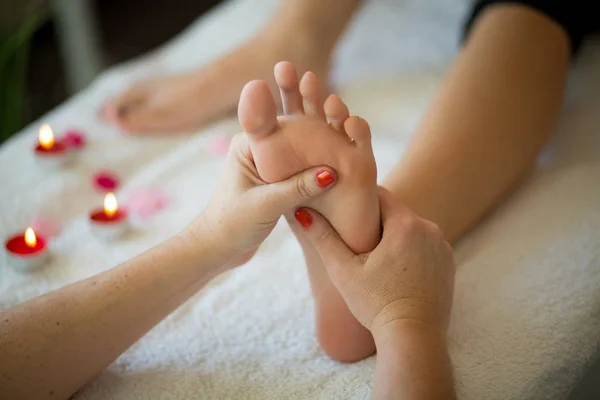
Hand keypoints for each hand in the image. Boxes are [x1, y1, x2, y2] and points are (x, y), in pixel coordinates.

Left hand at [183, 133, 336, 268]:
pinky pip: (297, 171)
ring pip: (298, 156)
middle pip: (295, 137)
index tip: (336, 138)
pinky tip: (331, 180)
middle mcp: (256, 148)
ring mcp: (265, 163)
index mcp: (247, 144)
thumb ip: (297, 188)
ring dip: (317, 161)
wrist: (217, 247)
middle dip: (318, 144)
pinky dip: (310, 175)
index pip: (285, 125)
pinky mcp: (272, 179)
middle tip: (346, 150)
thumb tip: (331, 173)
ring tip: (344, 164)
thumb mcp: (267, 205)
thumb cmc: (232, 224)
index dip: (311, 130)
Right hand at [295, 187, 454, 334]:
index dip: (361, 199)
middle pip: (396, 213)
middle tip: (355, 235)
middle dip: (377, 221)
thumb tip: (302, 211)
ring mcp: (442, 247)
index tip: (346, 206)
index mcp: (406, 224)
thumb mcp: (343, 271)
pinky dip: (411, 252)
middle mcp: (430, 229)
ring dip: (395, 237)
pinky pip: (425, 247)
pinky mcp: (448, 264)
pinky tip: (395, 269)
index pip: (380, 196)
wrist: (413, 338)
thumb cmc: (377, 304)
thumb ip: (323, 237)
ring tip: (374, 254)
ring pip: (411, 230)